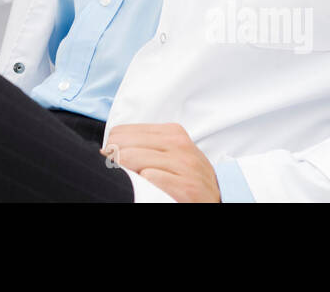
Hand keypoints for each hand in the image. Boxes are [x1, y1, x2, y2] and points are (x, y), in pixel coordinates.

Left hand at [101, 122, 220, 201]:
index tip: (113, 160)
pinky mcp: (187, 187)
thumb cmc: (189, 175)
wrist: (219, 197)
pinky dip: (143, 184)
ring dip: (126, 173)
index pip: (122, 131)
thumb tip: (110, 148)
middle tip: (117, 171)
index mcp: (172, 132)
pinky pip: (150, 178)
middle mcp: (178, 145)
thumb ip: (146, 145)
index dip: (111, 147)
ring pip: (132, 159)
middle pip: (123, 144)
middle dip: (113, 159)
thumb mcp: (172, 152)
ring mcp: (184, 165)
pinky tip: (148, 187)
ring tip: (132, 180)